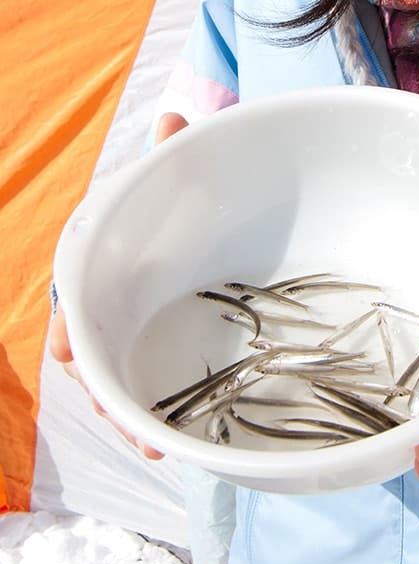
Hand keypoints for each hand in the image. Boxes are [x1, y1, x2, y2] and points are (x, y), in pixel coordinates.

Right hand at [48, 110, 189, 458]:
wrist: (210, 219)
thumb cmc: (182, 200)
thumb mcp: (181, 177)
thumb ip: (174, 154)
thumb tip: (174, 116)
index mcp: (107, 263)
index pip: (75, 297)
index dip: (67, 327)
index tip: (61, 349)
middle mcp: (116, 302)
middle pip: (92, 351)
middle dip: (96, 384)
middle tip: (110, 411)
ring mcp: (141, 331)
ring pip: (117, 379)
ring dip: (123, 412)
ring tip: (143, 443)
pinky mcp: (167, 352)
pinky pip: (152, 390)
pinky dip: (153, 420)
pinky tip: (164, 447)